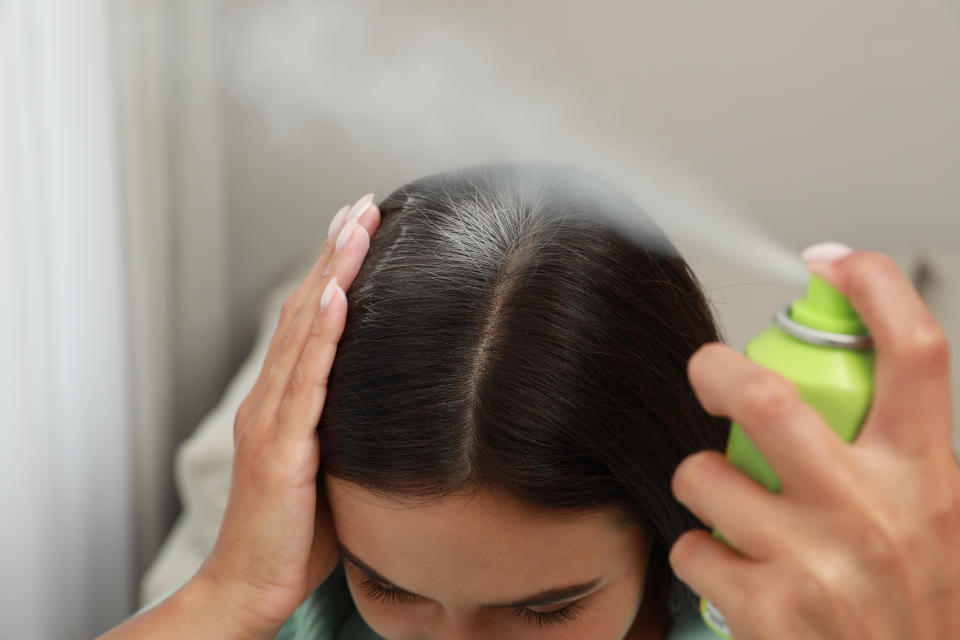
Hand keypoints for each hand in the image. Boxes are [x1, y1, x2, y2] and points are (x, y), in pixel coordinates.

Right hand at [194, 193, 380, 635]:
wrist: (250, 585)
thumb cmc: (296, 533)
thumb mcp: (329, 468)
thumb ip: (346, 429)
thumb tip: (392, 406)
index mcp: (282, 402)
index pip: (310, 323)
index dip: (331, 273)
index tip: (357, 229)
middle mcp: (270, 400)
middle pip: (305, 311)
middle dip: (334, 254)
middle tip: (360, 204)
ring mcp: (271, 420)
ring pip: (305, 332)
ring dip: (331, 274)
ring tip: (355, 226)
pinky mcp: (280, 448)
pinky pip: (305, 382)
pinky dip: (322, 334)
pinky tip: (337, 295)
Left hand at [668, 248, 959, 638]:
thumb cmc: (922, 610)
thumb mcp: (943, 522)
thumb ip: (902, 456)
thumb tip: (849, 383)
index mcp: (927, 476)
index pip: (915, 351)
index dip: (871, 288)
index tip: (830, 262)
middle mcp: (873, 511)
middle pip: (769, 398)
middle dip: (717, 370)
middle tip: (706, 370)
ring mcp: (816, 562)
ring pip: (706, 476)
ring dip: (701, 481)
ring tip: (727, 505)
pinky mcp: (768, 610)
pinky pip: (691, 546)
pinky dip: (698, 550)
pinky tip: (731, 570)